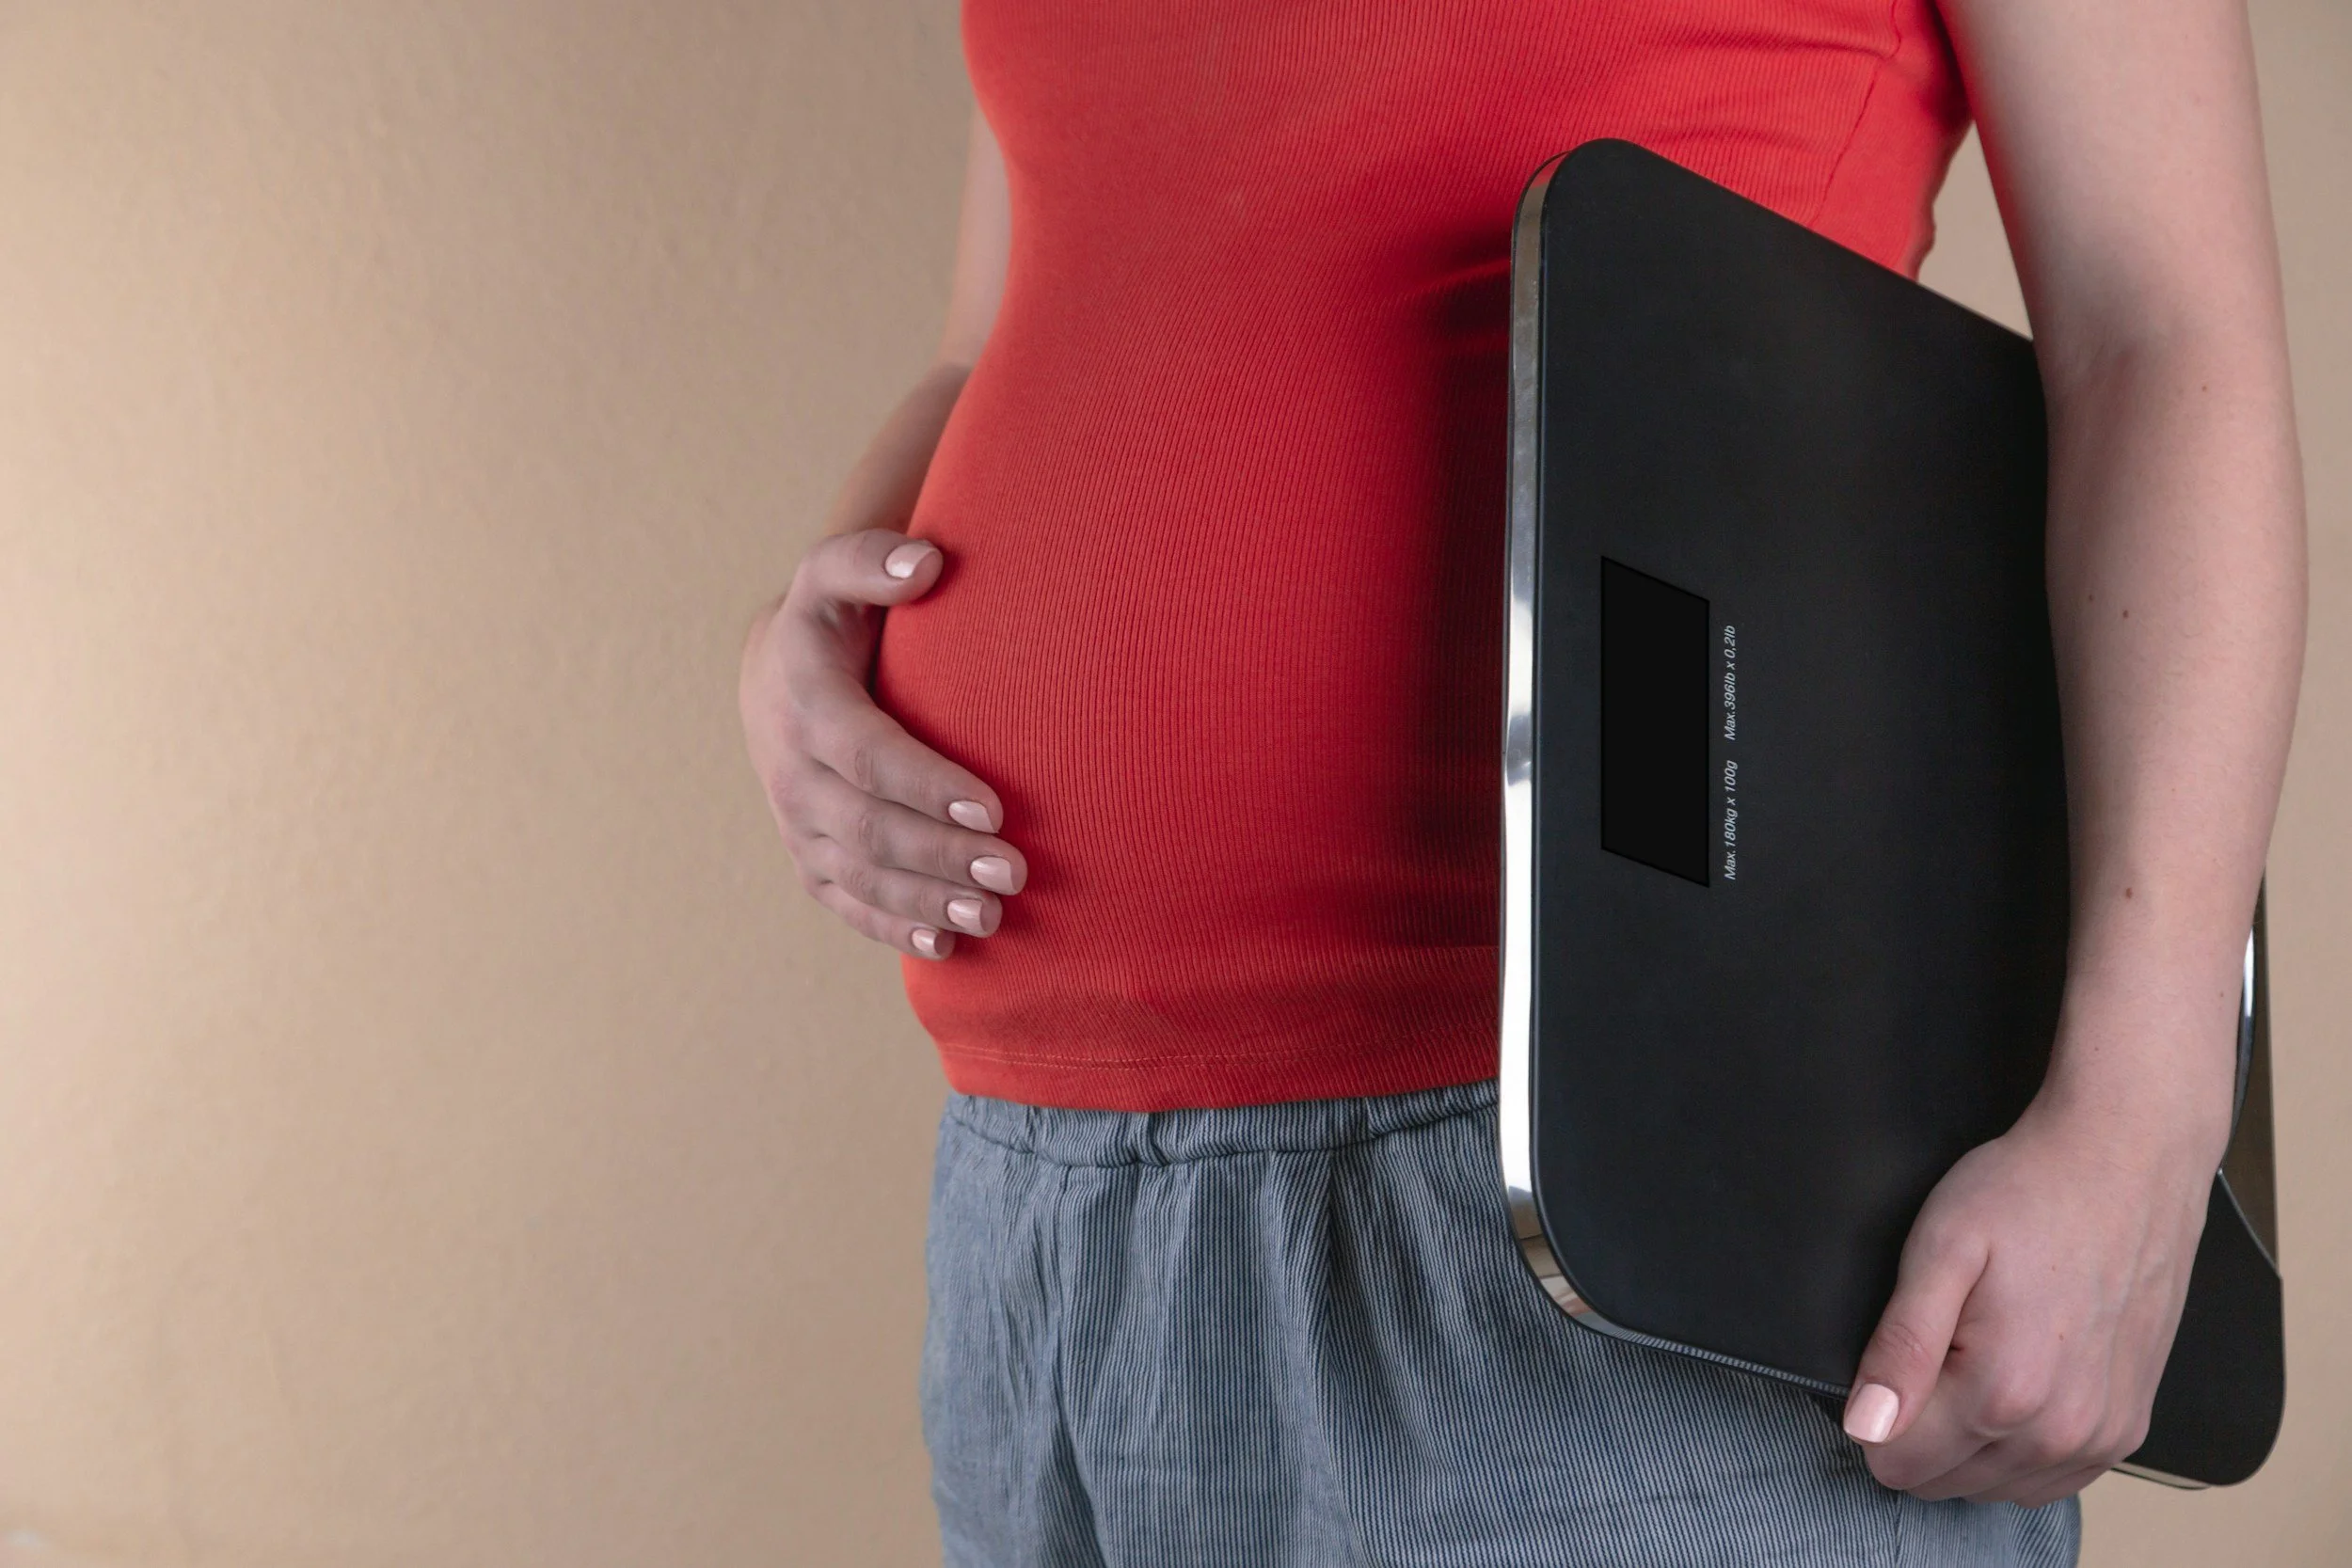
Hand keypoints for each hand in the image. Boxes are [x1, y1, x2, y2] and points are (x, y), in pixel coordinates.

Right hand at [739, 528, 1024, 958]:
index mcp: (804, 701)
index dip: (927, 785)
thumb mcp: (837, 575)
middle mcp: (790, 769)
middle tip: (1014, 870)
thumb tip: (926, 561)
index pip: (867, 754)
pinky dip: (891, 925)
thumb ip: (873, 559)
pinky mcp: (806, 856)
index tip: (994, 806)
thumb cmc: (833, 620)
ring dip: (924, 899)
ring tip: (993, 915)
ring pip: (857, 874)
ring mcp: (795, 821)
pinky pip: (844, 901)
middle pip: (867, 826)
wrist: (774, 672)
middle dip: (940, 853)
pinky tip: (946, 943)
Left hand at [1839, 1085, 2221, 1504]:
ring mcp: (2101, 1437)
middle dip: (1920, 1430)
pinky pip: (2050, 1481)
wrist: (2126, 1162)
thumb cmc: (2030, 1193)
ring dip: (1969, 1443)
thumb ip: (1900, 1347)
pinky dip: (2019, 1451)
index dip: (1875, 1414)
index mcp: (2002, 1391)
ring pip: (1993, 1488)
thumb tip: (1864, 1424)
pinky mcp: (2128, 1429)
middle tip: (1939, 1348)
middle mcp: (2059, 1432)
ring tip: (1978, 1357)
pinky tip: (2015, 1388)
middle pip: (1942, 1482)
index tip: (1894, 1359)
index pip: (1896, 1462)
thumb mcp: (1939, 1249)